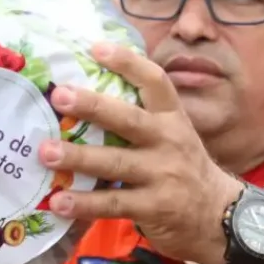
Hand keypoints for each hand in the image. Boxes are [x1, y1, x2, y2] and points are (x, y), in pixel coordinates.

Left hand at [40, 44, 242, 263]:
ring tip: (45, 152)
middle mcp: (169, 141)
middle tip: (59, 95)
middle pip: (128, 119)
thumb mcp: (174, 136)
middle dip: (92, 106)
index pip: (154, 82)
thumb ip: (141, 118)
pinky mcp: (155, 207)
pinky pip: (114, 203)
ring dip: (78, 158)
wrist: (218, 215)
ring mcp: (162, 175)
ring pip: (116, 163)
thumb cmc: (183, 168)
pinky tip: (58, 201)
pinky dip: (84, 203)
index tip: (96, 48)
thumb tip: (86, 97)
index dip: (127, 62)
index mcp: (172, 118)